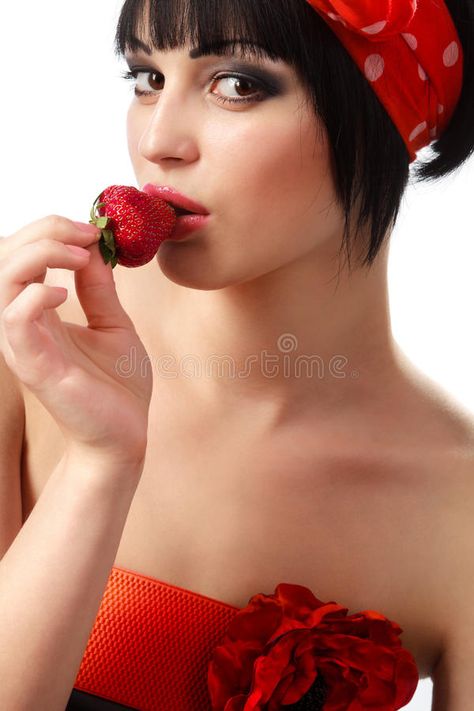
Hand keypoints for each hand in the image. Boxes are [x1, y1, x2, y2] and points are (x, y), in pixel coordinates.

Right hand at [0, 216, 152, 461]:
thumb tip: (94, 249)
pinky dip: (31, 298)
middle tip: (87, 233)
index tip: (93, 230)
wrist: (126, 434)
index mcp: (39, 313)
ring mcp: (26, 346)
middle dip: (42, 232)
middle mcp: (24, 325)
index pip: (20, 256)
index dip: (49, 231)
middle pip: (5, 260)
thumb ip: (98, 289)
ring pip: (3, 283)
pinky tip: (61, 292)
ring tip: (79, 254)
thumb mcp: (112, 323)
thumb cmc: (117, 385)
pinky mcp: (36, 368)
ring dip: (38, 254)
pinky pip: (14, 324)